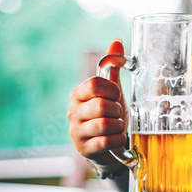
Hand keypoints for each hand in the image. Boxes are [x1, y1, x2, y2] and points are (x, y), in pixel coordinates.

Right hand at [67, 39, 128, 168]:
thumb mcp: (112, 92)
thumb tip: (117, 41)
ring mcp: (76, 132)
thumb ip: (112, 68)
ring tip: (118, 127)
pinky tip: (117, 139)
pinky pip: (106, 142)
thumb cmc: (110, 116)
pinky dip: (118, 140)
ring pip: (104, 124)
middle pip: (101, 105)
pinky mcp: (83, 150)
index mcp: (78, 94)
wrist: (110, 148)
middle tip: (119, 114)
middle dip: (118, 110)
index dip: (111, 89)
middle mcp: (72, 112)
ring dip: (119, 126)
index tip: (117, 95)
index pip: (94, 84)